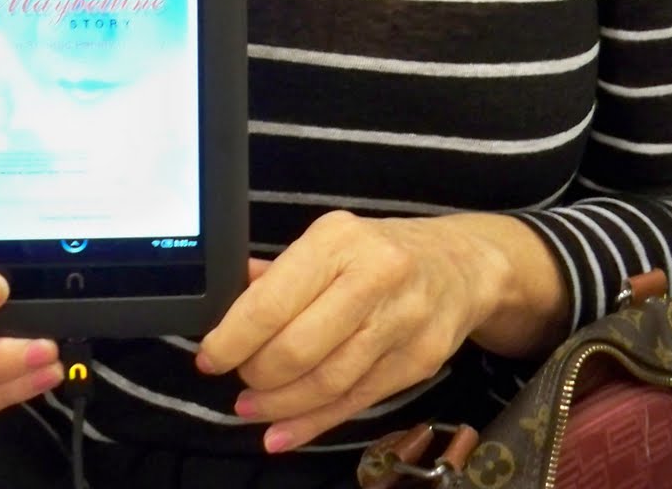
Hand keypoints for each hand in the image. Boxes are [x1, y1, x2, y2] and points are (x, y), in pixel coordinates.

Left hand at [195, 211, 490, 452]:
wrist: (461, 264)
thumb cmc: (380, 252)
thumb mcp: (331, 242)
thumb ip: (280, 273)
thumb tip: (225, 296)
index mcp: (339, 241)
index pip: (273, 299)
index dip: (233, 337)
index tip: (210, 356)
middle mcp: (374, 276)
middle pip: (299, 347)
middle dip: (257, 373)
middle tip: (238, 379)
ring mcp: (402, 321)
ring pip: (328, 381)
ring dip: (281, 404)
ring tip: (252, 408)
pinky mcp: (420, 360)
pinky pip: (356, 402)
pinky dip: (313, 423)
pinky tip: (284, 431)